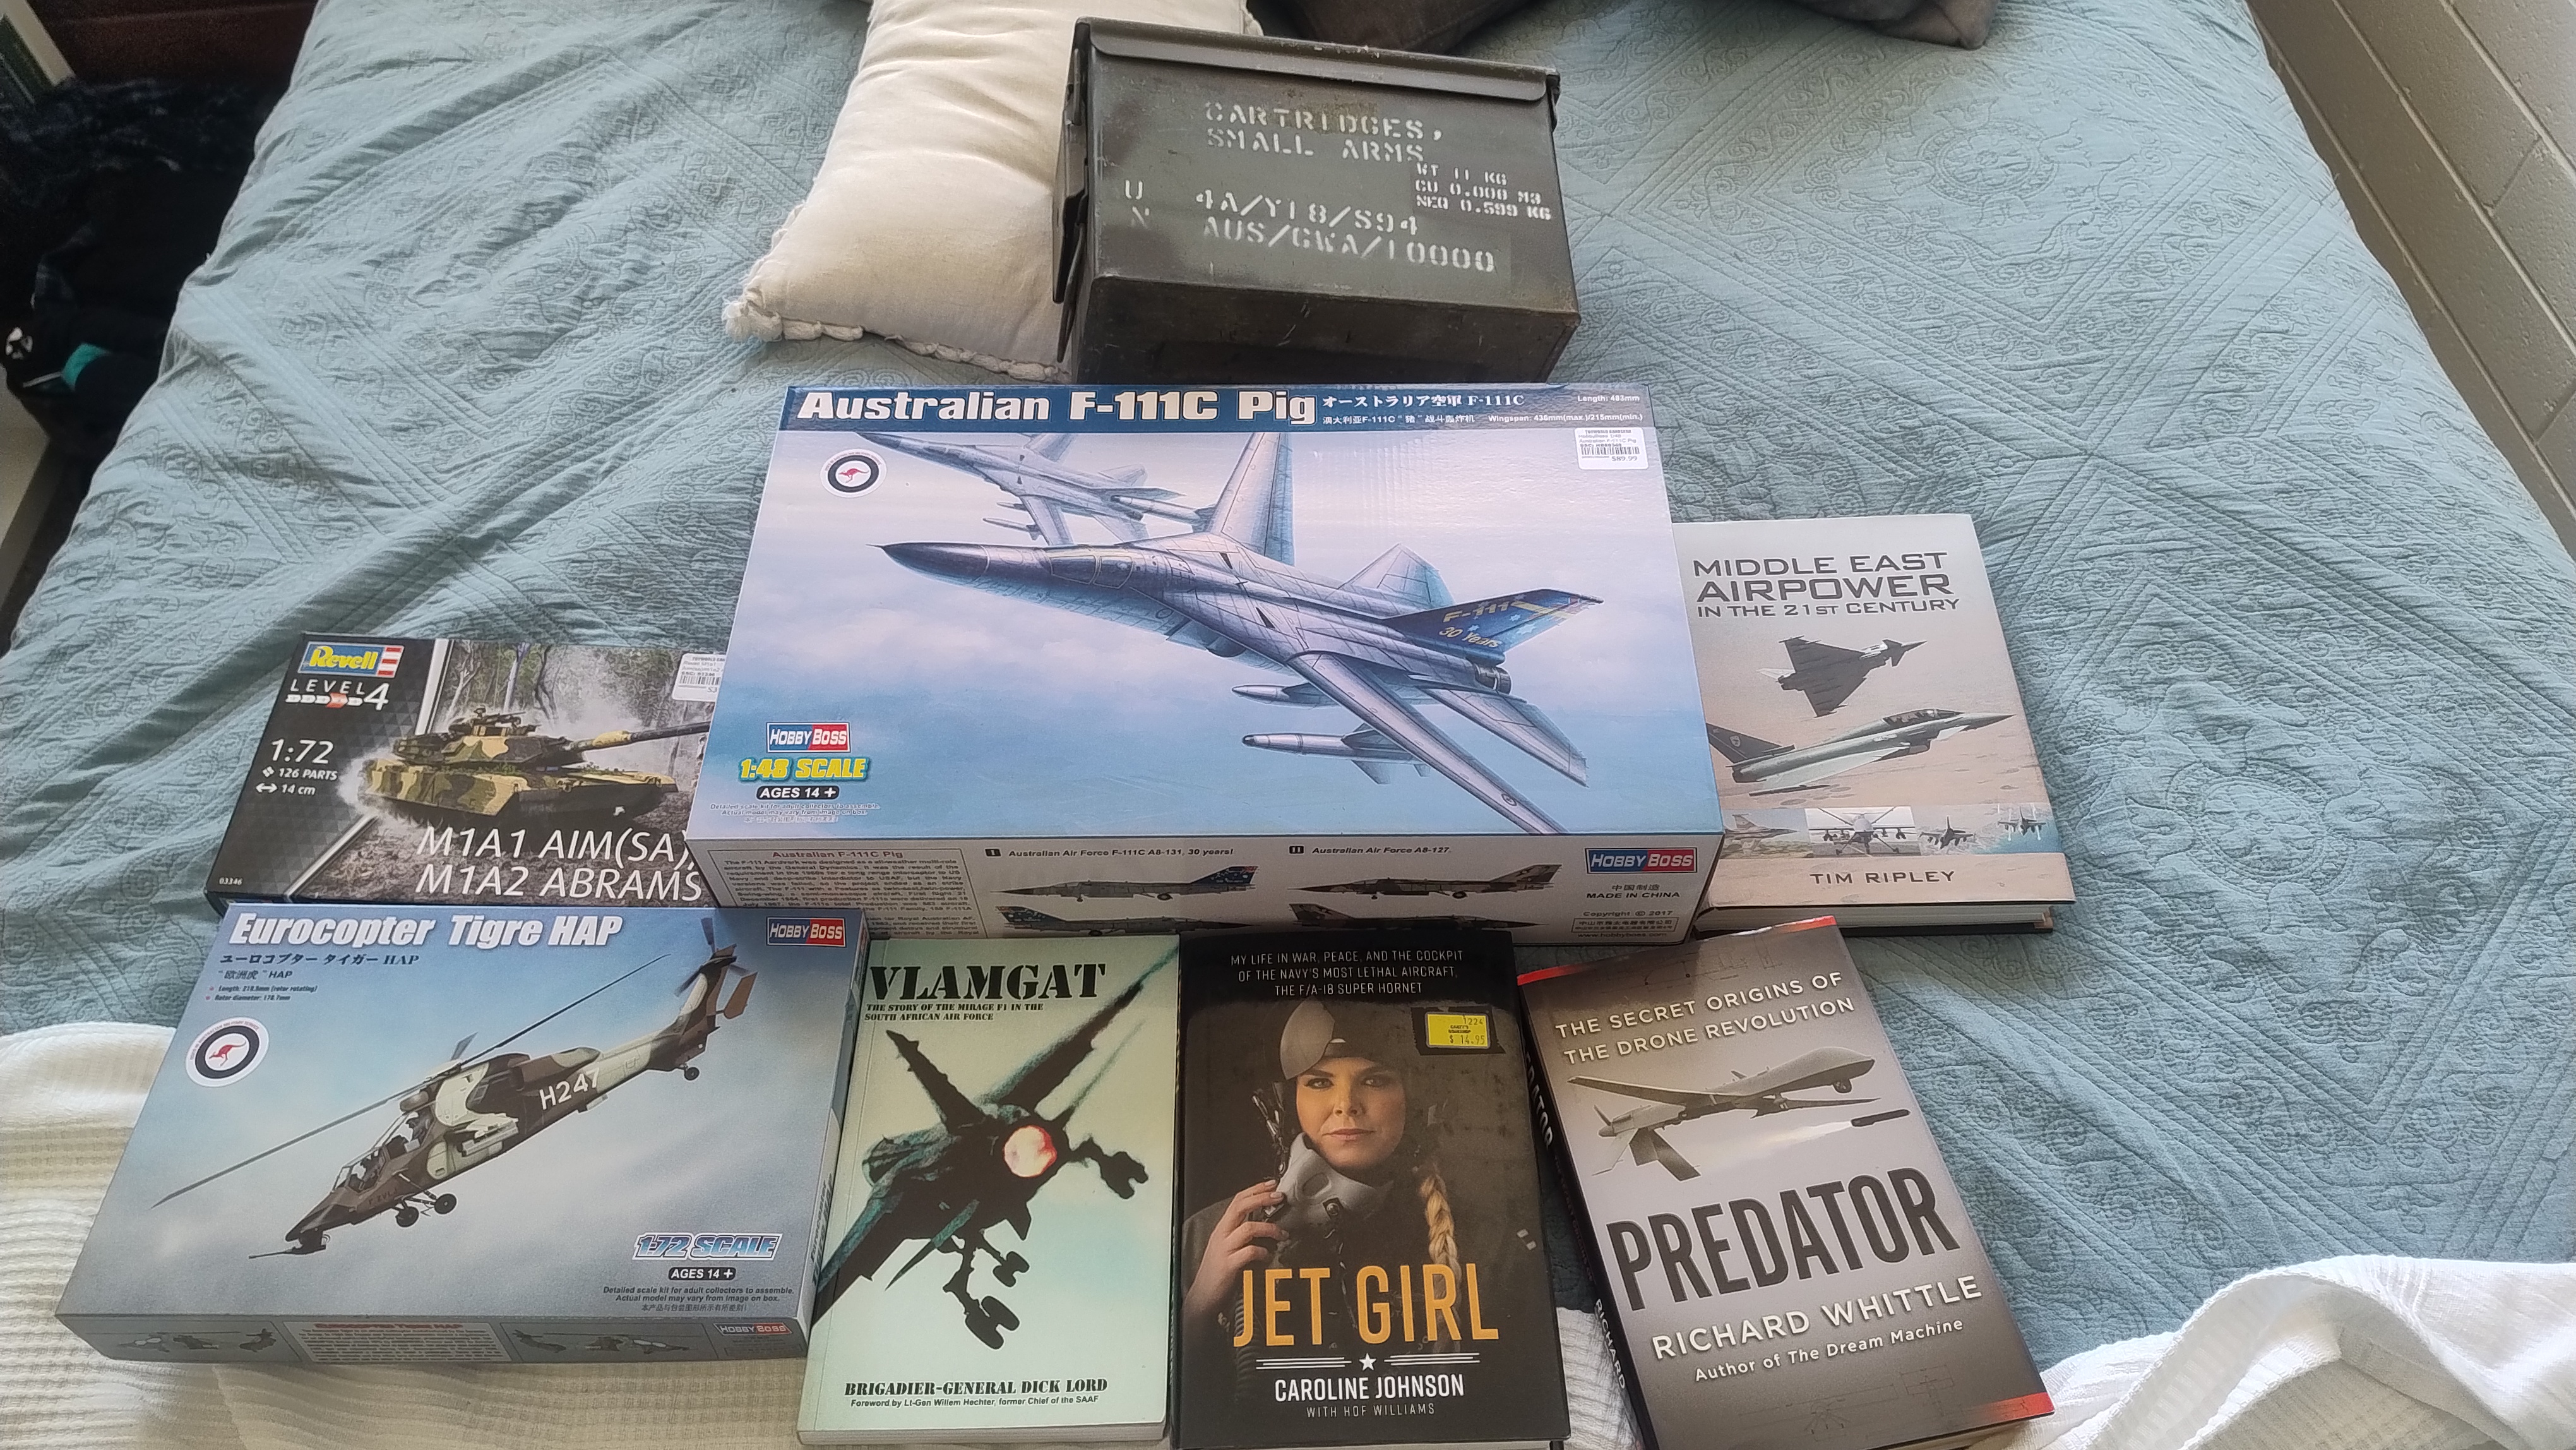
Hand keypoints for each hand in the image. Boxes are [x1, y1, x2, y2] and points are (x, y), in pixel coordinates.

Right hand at [1182, 1180, 1286, 1328]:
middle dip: (1261, 1198)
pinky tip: (1268, 1256)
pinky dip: (1262, 1252)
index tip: (1271, 1185)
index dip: (1255, 1190)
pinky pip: (1249, 1253)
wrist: (1202, 1297)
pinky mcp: (1228, 1265)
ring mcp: (1224, 1249)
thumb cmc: (1217, 1272)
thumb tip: (1263, 1223)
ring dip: (1269, 1228)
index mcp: (1222, 1229)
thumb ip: (1240, 1234)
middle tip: (1279, 1196)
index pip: (1237, 1201)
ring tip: (1282, 1234)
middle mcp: (1221, 1235)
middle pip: (1240, 1207)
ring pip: (1248, 1228)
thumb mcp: (1226, 1247)